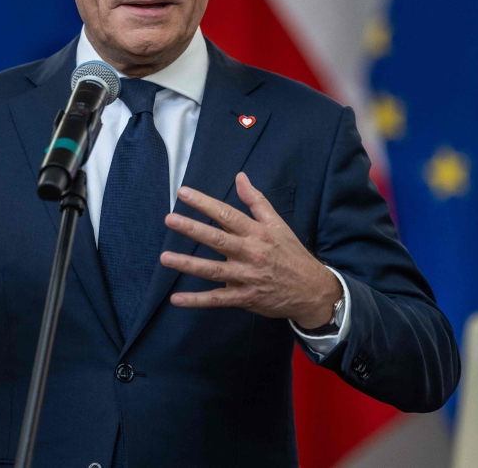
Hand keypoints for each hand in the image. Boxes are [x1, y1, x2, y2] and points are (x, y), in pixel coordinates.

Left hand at [160, 172, 341, 329]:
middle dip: (193, 229)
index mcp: (257, 233)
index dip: (205, 203)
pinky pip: (217, 300)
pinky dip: (197, 300)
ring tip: (165, 258)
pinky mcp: (244, 298)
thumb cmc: (291, 253)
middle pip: (218, 239)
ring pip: (213, 270)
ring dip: (188, 264)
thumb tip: (240, 177)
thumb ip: (256, 201)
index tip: (184, 192)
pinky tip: (176, 299)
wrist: (312, 290)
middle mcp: (250, 253)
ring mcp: (246, 277)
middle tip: (170, 220)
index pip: (227, 214)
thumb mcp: (278, 224)